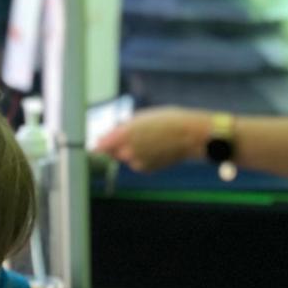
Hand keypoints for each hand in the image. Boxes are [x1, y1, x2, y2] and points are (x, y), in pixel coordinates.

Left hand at [94, 108, 208, 172]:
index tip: (98, 144)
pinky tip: (156, 148)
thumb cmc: (166, 121)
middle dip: (117, 146)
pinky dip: (143, 157)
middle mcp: (128, 151)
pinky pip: (138, 163)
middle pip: (113, 152)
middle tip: (134, 136)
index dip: (99, 145)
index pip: (100, 146)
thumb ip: (119, 130)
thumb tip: (102, 140)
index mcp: (124, 134)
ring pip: (126, 158)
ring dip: (132, 151)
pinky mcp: (146, 169)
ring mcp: (137, 162)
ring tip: (150, 141)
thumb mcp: (140, 118)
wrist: (189, 135)